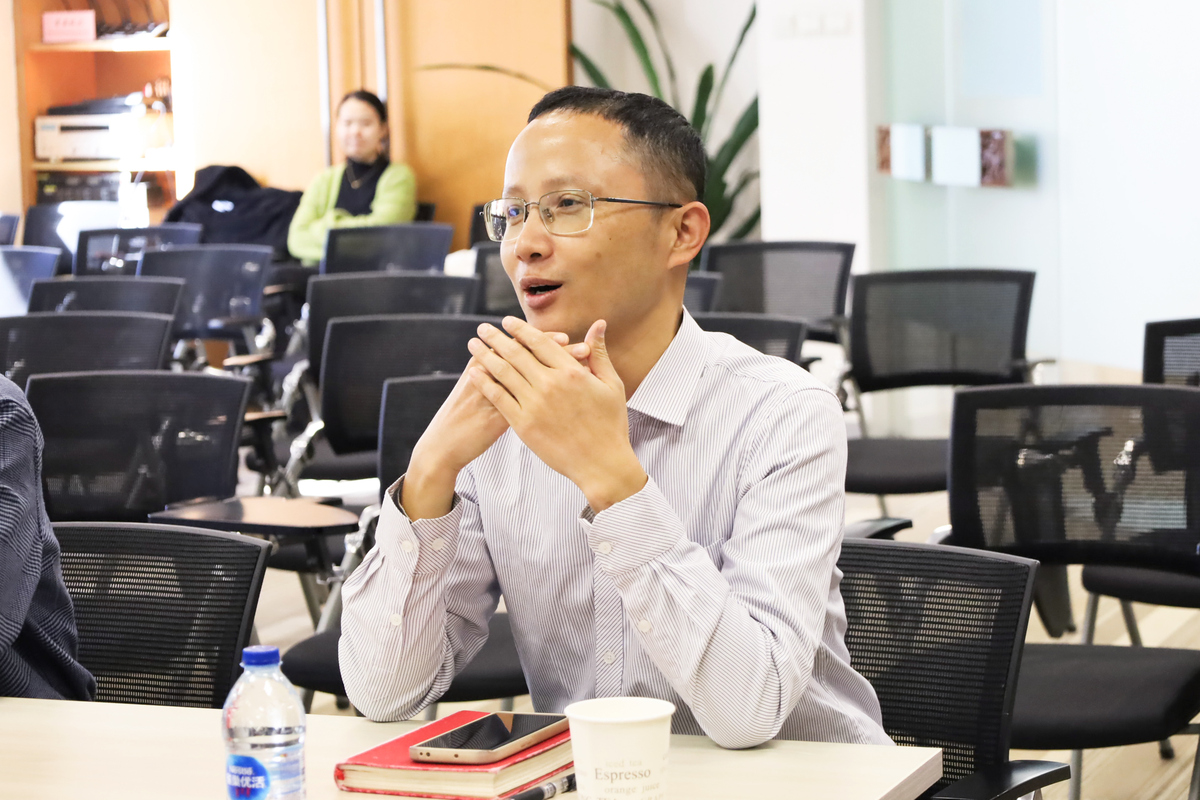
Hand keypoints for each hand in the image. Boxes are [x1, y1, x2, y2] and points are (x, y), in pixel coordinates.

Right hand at [402, 331, 585, 519]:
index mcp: (485, 365)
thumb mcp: (473, 385)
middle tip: (584, 347)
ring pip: (533, 380)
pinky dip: (551, 400)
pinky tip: (569, 401)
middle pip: (531, 359)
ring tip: (582, 370)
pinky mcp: (501, 420)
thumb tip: (514, 353)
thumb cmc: (462, 414)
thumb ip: (494, 368)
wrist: (444, 444)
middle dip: (557, 354)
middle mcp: (492, 378)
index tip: (565, 336)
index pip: (519, 346)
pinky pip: (531, 405)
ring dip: (559, 375)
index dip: (542, 340)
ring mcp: (498, 397)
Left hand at [467, 317, 647, 510]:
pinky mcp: (524, 425)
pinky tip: (474, 373)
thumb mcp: (611, 385)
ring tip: (473, 345)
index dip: (521, 329)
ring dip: (485, 355)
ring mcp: (535, 405)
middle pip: (516, 353)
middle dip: (497, 337)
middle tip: (483, 328)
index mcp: (572, 372)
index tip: (507, 321)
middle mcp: (551, 384)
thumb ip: (599, 353)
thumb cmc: (610, 424)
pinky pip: (498, 398)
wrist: (601, 463)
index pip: (540, 342)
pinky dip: (485, 383)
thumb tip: (598, 324)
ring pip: (503, 373)